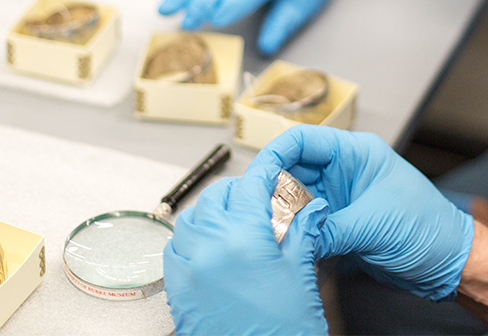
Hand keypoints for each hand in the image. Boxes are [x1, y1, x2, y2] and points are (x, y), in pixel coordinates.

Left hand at [163, 165, 330, 335]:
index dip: (265, 173)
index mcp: (242, 238)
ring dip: (212, 211)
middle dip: (238, 191)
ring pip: (190, 219)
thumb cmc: (284, 330)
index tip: (274, 169)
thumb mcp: (300, 274)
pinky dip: (191, 237)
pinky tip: (212, 246)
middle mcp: (208, 247)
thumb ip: (302, 232)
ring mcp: (187, 268)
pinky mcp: (177, 288)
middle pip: (216, 197)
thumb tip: (312, 207)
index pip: (250, 186)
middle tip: (261, 199)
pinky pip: (175, 247)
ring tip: (236, 221)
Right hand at [252, 125, 474, 301]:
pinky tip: (290, 248)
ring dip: (283, 217)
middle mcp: (344, 173)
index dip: (276, 154)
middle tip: (260, 213)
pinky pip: (305, 226)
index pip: (303, 141)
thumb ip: (327, 228)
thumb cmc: (430, 231)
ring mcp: (340, 200)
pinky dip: (296, 237)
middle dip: (273, 192)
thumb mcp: (374, 225)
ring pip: (295, 202)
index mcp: (357, 154)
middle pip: (292, 172)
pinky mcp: (338, 226)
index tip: (256, 175)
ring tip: (273, 233)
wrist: (449, 265)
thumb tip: (289, 234)